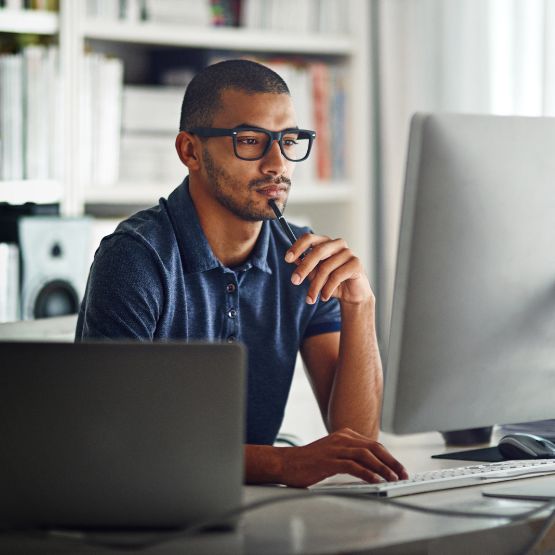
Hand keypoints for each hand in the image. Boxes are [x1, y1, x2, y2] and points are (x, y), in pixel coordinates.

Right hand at [280, 428, 408, 487]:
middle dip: (392, 461)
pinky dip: (367, 473)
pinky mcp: (328, 460)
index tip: (400, 469)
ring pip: (366, 455)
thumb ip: (350, 456)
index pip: (374, 444)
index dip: (389, 457)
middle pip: (374, 447)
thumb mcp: (333, 454)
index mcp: (345, 435)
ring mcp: (335, 448)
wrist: (286, 462)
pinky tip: (376, 480)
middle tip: (403, 474)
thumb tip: (373, 468)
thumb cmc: (309, 461)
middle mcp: (342, 438)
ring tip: (393, 478)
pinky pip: (352, 465)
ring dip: (383, 467)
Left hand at [285, 233, 372, 304]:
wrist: (352, 294)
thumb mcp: (315, 274)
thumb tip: (293, 260)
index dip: (297, 247)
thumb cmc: (331, 281)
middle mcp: (337, 244)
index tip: (287, 259)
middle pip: (317, 251)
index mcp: (325, 242)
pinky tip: (324, 297)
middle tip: (294, 281)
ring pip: (326, 267)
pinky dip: (328, 289)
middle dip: (304, 268)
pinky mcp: (356, 263)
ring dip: (316, 286)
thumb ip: (305, 266)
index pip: (309, 238)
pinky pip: (337, 276)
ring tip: (310, 299)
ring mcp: (348, 253)